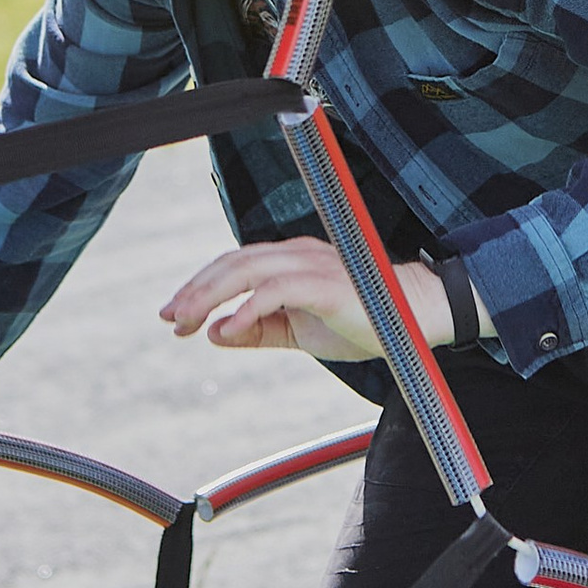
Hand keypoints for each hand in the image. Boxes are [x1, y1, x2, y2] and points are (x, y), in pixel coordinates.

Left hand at [160, 237, 452, 361]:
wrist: (418, 321)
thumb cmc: (365, 321)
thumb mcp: (301, 331)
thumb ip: (260, 330)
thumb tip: (215, 332)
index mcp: (292, 261)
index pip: (234, 265)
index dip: (200, 287)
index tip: (175, 316)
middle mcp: (298, 255)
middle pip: (232, 262)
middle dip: (195, 290)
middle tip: (169, 318)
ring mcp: (312, 266)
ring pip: (246, 270)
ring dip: (210, 295)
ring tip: (186, 321)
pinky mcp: (325, 284)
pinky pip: (277, 290)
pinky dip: (248, 307)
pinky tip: (228, 328)